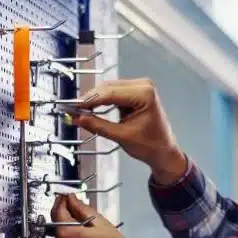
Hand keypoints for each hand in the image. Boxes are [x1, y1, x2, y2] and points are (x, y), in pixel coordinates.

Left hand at [49, 194, 146, 237]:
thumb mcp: (102, 224)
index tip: (67, 197)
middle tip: (86, 220)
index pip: (57, 210)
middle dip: (69, 220)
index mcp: (67, 234)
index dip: (62, 201)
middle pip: (58, 226)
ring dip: (72, 236)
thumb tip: (71, 199)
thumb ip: (82, 209)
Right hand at [70, 78, 188, 184]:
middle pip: (108, 88)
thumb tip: (78, 118)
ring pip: (108, 89)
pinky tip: (91, 108)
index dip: (89, 100)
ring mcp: (140, 87)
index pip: (110, 93)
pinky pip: (113, 93)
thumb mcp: (121, 136)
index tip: (73, 106)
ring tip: (79, 110)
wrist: (164, 151)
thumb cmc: (150, 146)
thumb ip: (98, 126)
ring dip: (94, 99)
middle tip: (73, 109)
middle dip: (90, 99)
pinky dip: (102, 101)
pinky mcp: (135, 92)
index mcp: (144, 94)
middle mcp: (143, 85)